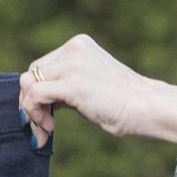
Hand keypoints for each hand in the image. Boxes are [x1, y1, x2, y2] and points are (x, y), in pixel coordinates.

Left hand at [19, 33, 164, 144]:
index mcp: (79, 46)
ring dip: (31, 112)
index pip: (42, 67)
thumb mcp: (88, 85)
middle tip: (42, 126)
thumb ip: (64, 85)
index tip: (46, 115)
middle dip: (31, 103)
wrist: (147, 108)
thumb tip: (32, 101)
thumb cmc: (122, 103)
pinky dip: (35, 114)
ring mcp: (72, 64)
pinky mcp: (71, 83)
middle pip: (32, 74)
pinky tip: (49, 128)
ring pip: (29, 85)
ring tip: (46, 130)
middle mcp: (73, 49)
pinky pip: (35, 95)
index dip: (37, 92)